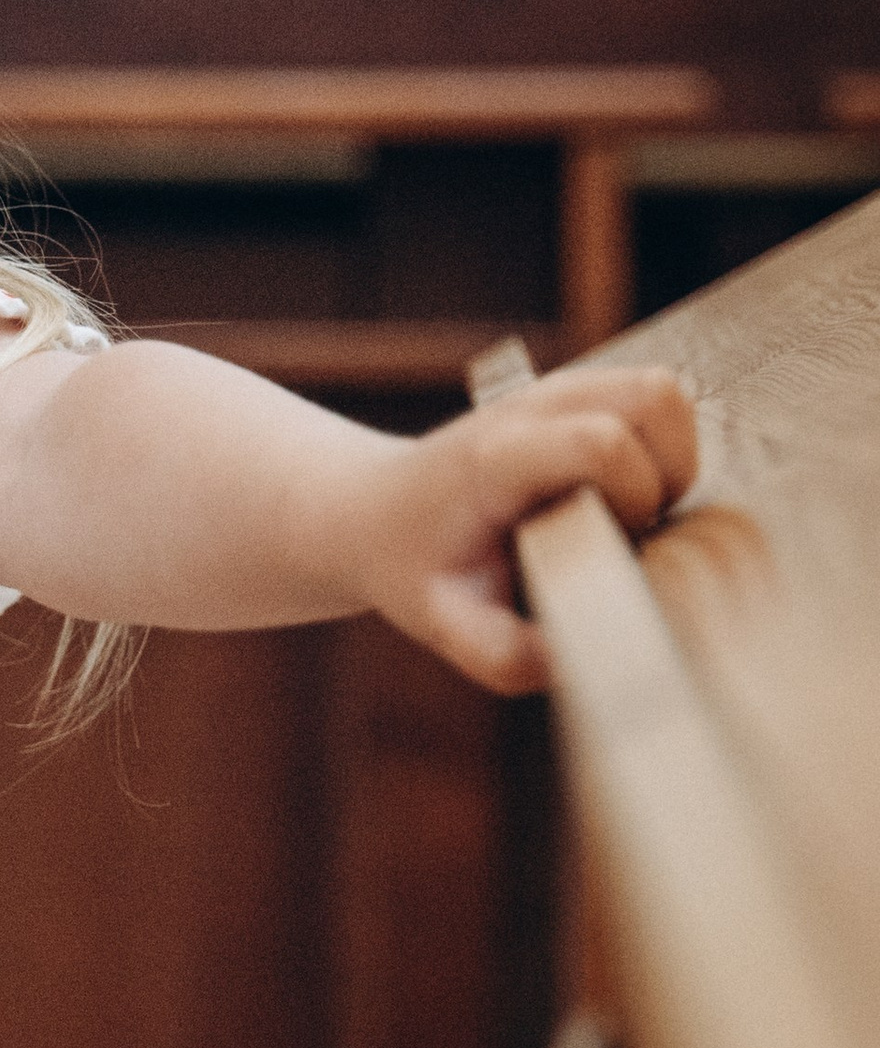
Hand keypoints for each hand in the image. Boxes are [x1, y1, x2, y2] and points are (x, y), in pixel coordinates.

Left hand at [351, 366, 698, 692]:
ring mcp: (556, 390)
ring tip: (626, 512)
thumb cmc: (414, 567)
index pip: (607, 443)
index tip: (604, 545)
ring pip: (666, 394)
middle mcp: (532, 407)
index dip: (633, 500)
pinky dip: (660, 449)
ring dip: (671, 461)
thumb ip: (505, 654)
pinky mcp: (577, 392)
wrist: (375, 511)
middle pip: (659, 401)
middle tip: (624, 531)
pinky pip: (655, 404)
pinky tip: (618, 494)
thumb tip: (581, 657)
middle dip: (667, 478)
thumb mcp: (443, 623)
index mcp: (499, 456)